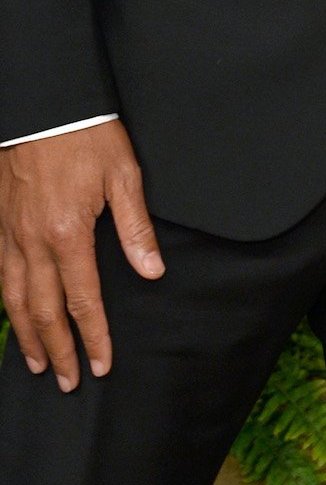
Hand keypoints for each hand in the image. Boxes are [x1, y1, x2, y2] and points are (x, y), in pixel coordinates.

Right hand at [0, 121, 163, 390]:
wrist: (45, 103)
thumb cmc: (87, 135)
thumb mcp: (123, 175)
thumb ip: (135, 227)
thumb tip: (151, 271)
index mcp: (68, 234)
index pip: (83, 301)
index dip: (92, 337)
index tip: (101, 365)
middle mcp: (33, 241)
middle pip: (44, 311)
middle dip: (57, 350)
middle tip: (66, 382)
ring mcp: (10, 233)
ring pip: (13, 299)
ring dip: (26, 335)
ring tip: (37, 362)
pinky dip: (6, 302)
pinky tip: (13, 314)